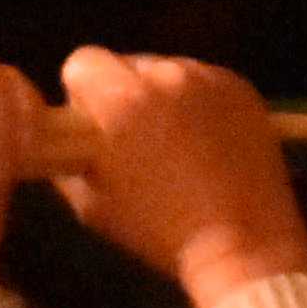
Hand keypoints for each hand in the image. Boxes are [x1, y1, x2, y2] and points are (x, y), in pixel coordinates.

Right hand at [52, 47, 306, 307]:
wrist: (244, 244)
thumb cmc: (161, 232)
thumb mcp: (92, 208)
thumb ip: (67, 164)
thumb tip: (62, 144)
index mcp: (120, 99)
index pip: (82, 62)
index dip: (82, 96)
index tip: (94, 128)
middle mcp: (164, 74)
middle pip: (126, 64)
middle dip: (124, 95)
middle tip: (137, 140)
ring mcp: (208, 77)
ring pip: (167, 71)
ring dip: (163, 98)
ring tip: (178, 145)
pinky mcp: (241, 87)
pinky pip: (205, 82)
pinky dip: (199, 103)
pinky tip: (209, 143)